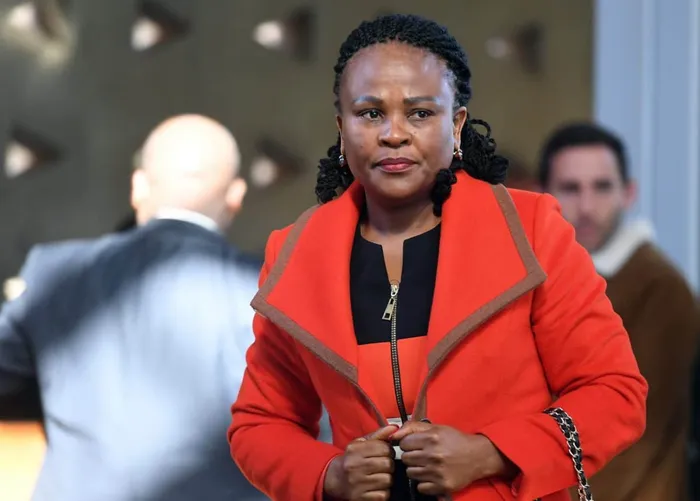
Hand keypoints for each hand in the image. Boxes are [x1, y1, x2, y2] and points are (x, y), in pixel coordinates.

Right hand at [324, 425, 397, 499]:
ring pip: (387, 480)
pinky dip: (383, 492)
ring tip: (379, 476)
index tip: (385, 453)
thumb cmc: (351, 459)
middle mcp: (354, 466)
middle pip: (387, 464)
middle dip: (389, 465)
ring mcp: (357, 484)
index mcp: (355, 450)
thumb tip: (394, 428)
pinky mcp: (360, 498)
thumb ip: (378, 435)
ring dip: (387, 479)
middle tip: (383, 466)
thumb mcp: (361, 443)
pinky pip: (383, 495)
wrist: (334, 478)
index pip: (384, 448)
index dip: (388, 451)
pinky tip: (376, 487)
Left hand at [391, 420, 515, 495]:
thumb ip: (412, 427)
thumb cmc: (455, 440)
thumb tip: (393, 435)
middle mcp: (434, 455)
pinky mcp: (443, 486)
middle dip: (411, 456)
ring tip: (427, 465)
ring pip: (410, 473)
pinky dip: (424, 482)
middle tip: (422, 455)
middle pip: (406, 459)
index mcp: (432, 438)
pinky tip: (432, 475)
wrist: (478, 456)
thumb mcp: (436, 427)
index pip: (403, 443)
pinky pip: (420, 487)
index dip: (408, 444)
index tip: (415, 445)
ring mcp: (438, 472)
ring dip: (416, 469)